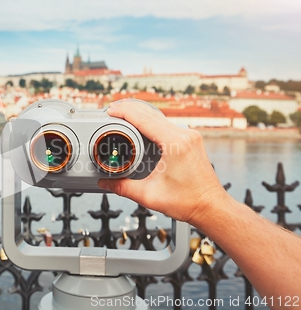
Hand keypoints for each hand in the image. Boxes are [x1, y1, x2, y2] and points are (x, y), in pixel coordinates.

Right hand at [97, 99, 228, 223]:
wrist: (211, 207)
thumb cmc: (188, 202)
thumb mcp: (149, 196)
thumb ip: (123, 188)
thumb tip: (105, 183)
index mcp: (175, 144)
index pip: (144, 119)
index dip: (124, 111)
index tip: (110, 111)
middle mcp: (185, 135)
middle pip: (151, 113)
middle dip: (129, 109)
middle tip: (111, 110)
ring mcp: (189, 136)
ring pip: (159, 116)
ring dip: (140, 114)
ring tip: (122, 115)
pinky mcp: (190, 140)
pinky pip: (166, 123)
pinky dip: (150, 121)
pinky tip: (140, 125)